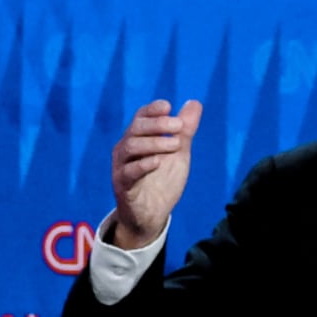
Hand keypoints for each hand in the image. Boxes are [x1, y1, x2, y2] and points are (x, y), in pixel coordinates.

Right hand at [106, 97, 202, 250]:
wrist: (152, 214)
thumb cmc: (162, 181)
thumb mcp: (178, 153)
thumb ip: (185, 130)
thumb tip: (194, 102)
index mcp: (138, 138)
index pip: (140, 117)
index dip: (152, 109)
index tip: (168, 106)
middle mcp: (126, 149)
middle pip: (135, 128)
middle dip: (157, 124)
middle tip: (179, 126)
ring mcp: (122, 167)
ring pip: (130, 146)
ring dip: (154, 142)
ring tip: (176, 145)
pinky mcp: (122, 186)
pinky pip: (128, 172)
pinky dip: (143, 164)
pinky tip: (159, 162)